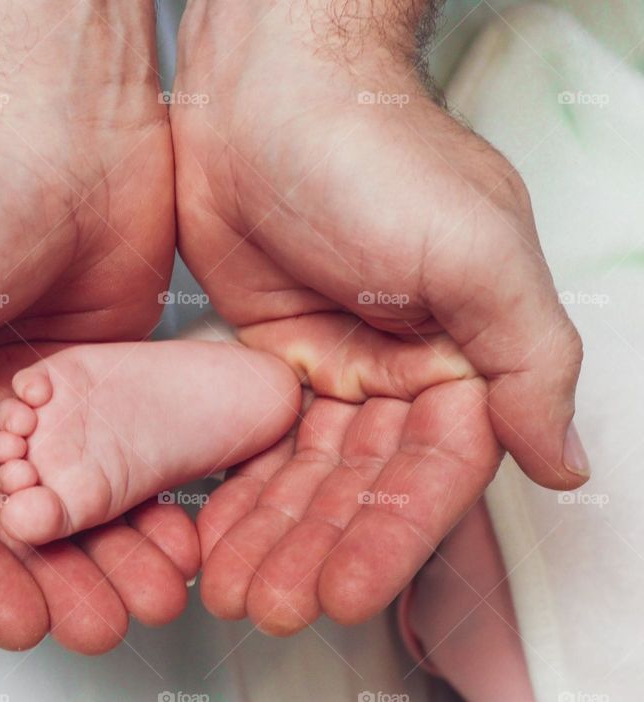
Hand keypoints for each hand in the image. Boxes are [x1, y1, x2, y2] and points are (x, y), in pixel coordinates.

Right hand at [0, 0, 182, 650]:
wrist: (55, 114)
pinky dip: (147, 495)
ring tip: (149, 592)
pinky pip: (127, 450)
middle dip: (52, 577)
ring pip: (75, 495)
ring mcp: (42, 385)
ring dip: (107, 549)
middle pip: (10, 518)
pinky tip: (175, 529)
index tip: (19, 618)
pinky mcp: (108, 367)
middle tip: (100, 618)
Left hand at [171, 0, 585, 627]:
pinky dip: (238, 488)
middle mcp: (400, 370)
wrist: (266, 92)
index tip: (345, 588)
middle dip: (319, 549)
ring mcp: (330, 368)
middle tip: (276, 603)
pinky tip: (216, 533)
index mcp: (464, 355)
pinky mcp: (266, 359)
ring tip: (237, 588)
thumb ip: (527, 358)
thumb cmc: (374, 147)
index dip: (391, 537)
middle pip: (361, 488)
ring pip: (304, 476)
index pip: (433, 472)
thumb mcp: (475, 248)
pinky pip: (254, 440)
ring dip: (274, 535)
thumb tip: (565, 457)